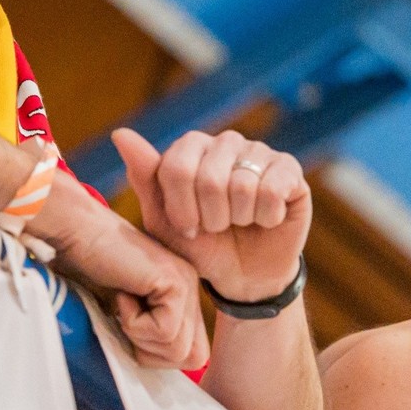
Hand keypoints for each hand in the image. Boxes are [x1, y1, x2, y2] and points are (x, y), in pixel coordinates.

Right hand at [27, 174, 208, 370]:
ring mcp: (187, 284)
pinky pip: (164, 331)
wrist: (75, 233)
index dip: (159, 357)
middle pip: (193, 357)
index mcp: (181, 297)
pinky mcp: (176, 282)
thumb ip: (146, 336)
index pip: (193, 354)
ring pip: (178, 349)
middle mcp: (190, 289)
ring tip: (122, 304)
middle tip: (125, 321)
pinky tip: (121, 293)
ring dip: (139, 337)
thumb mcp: (121, 313)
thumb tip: (156, 371)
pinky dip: (133, 322)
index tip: (130, 333)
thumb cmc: (86, 269)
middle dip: (152, 353)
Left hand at [113, 127, 310, 303]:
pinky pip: (273, 190)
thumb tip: (121, 133)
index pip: (176, 167)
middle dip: (211, 218)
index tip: (187, 228)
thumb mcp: (164, 221)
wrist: (243, 275)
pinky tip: (265, 219)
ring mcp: (260, 152)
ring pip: (242, 186)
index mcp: (192, 147)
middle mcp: (227, 142)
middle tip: (217, 227)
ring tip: (241, 223)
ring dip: (239, 219)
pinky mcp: (290, 169)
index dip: (181, 209)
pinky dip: (266, 216)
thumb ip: (145, 177)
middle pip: (209, 178)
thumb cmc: (200, 245)